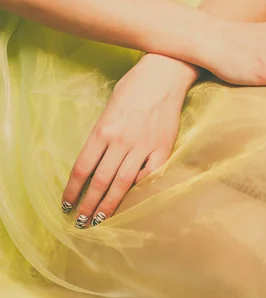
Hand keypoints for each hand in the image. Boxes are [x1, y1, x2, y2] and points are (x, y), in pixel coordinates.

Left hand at [61, 54, 194, 227]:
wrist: (165, 74)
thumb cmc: (134, 87)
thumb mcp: (109, 107)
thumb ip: (103, 134)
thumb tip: (97, 160)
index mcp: (103, 130)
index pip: (83, 168)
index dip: (73, 190)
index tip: (67, 205)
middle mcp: (121, 141)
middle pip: (100, 181)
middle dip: (88, 204)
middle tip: (81, 223)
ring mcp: (144, 146)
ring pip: (123, 183)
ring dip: (110, 204)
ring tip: (101, 219)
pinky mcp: (163, 147)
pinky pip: (150, 175)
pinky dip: (140, 190)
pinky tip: (133, 201)